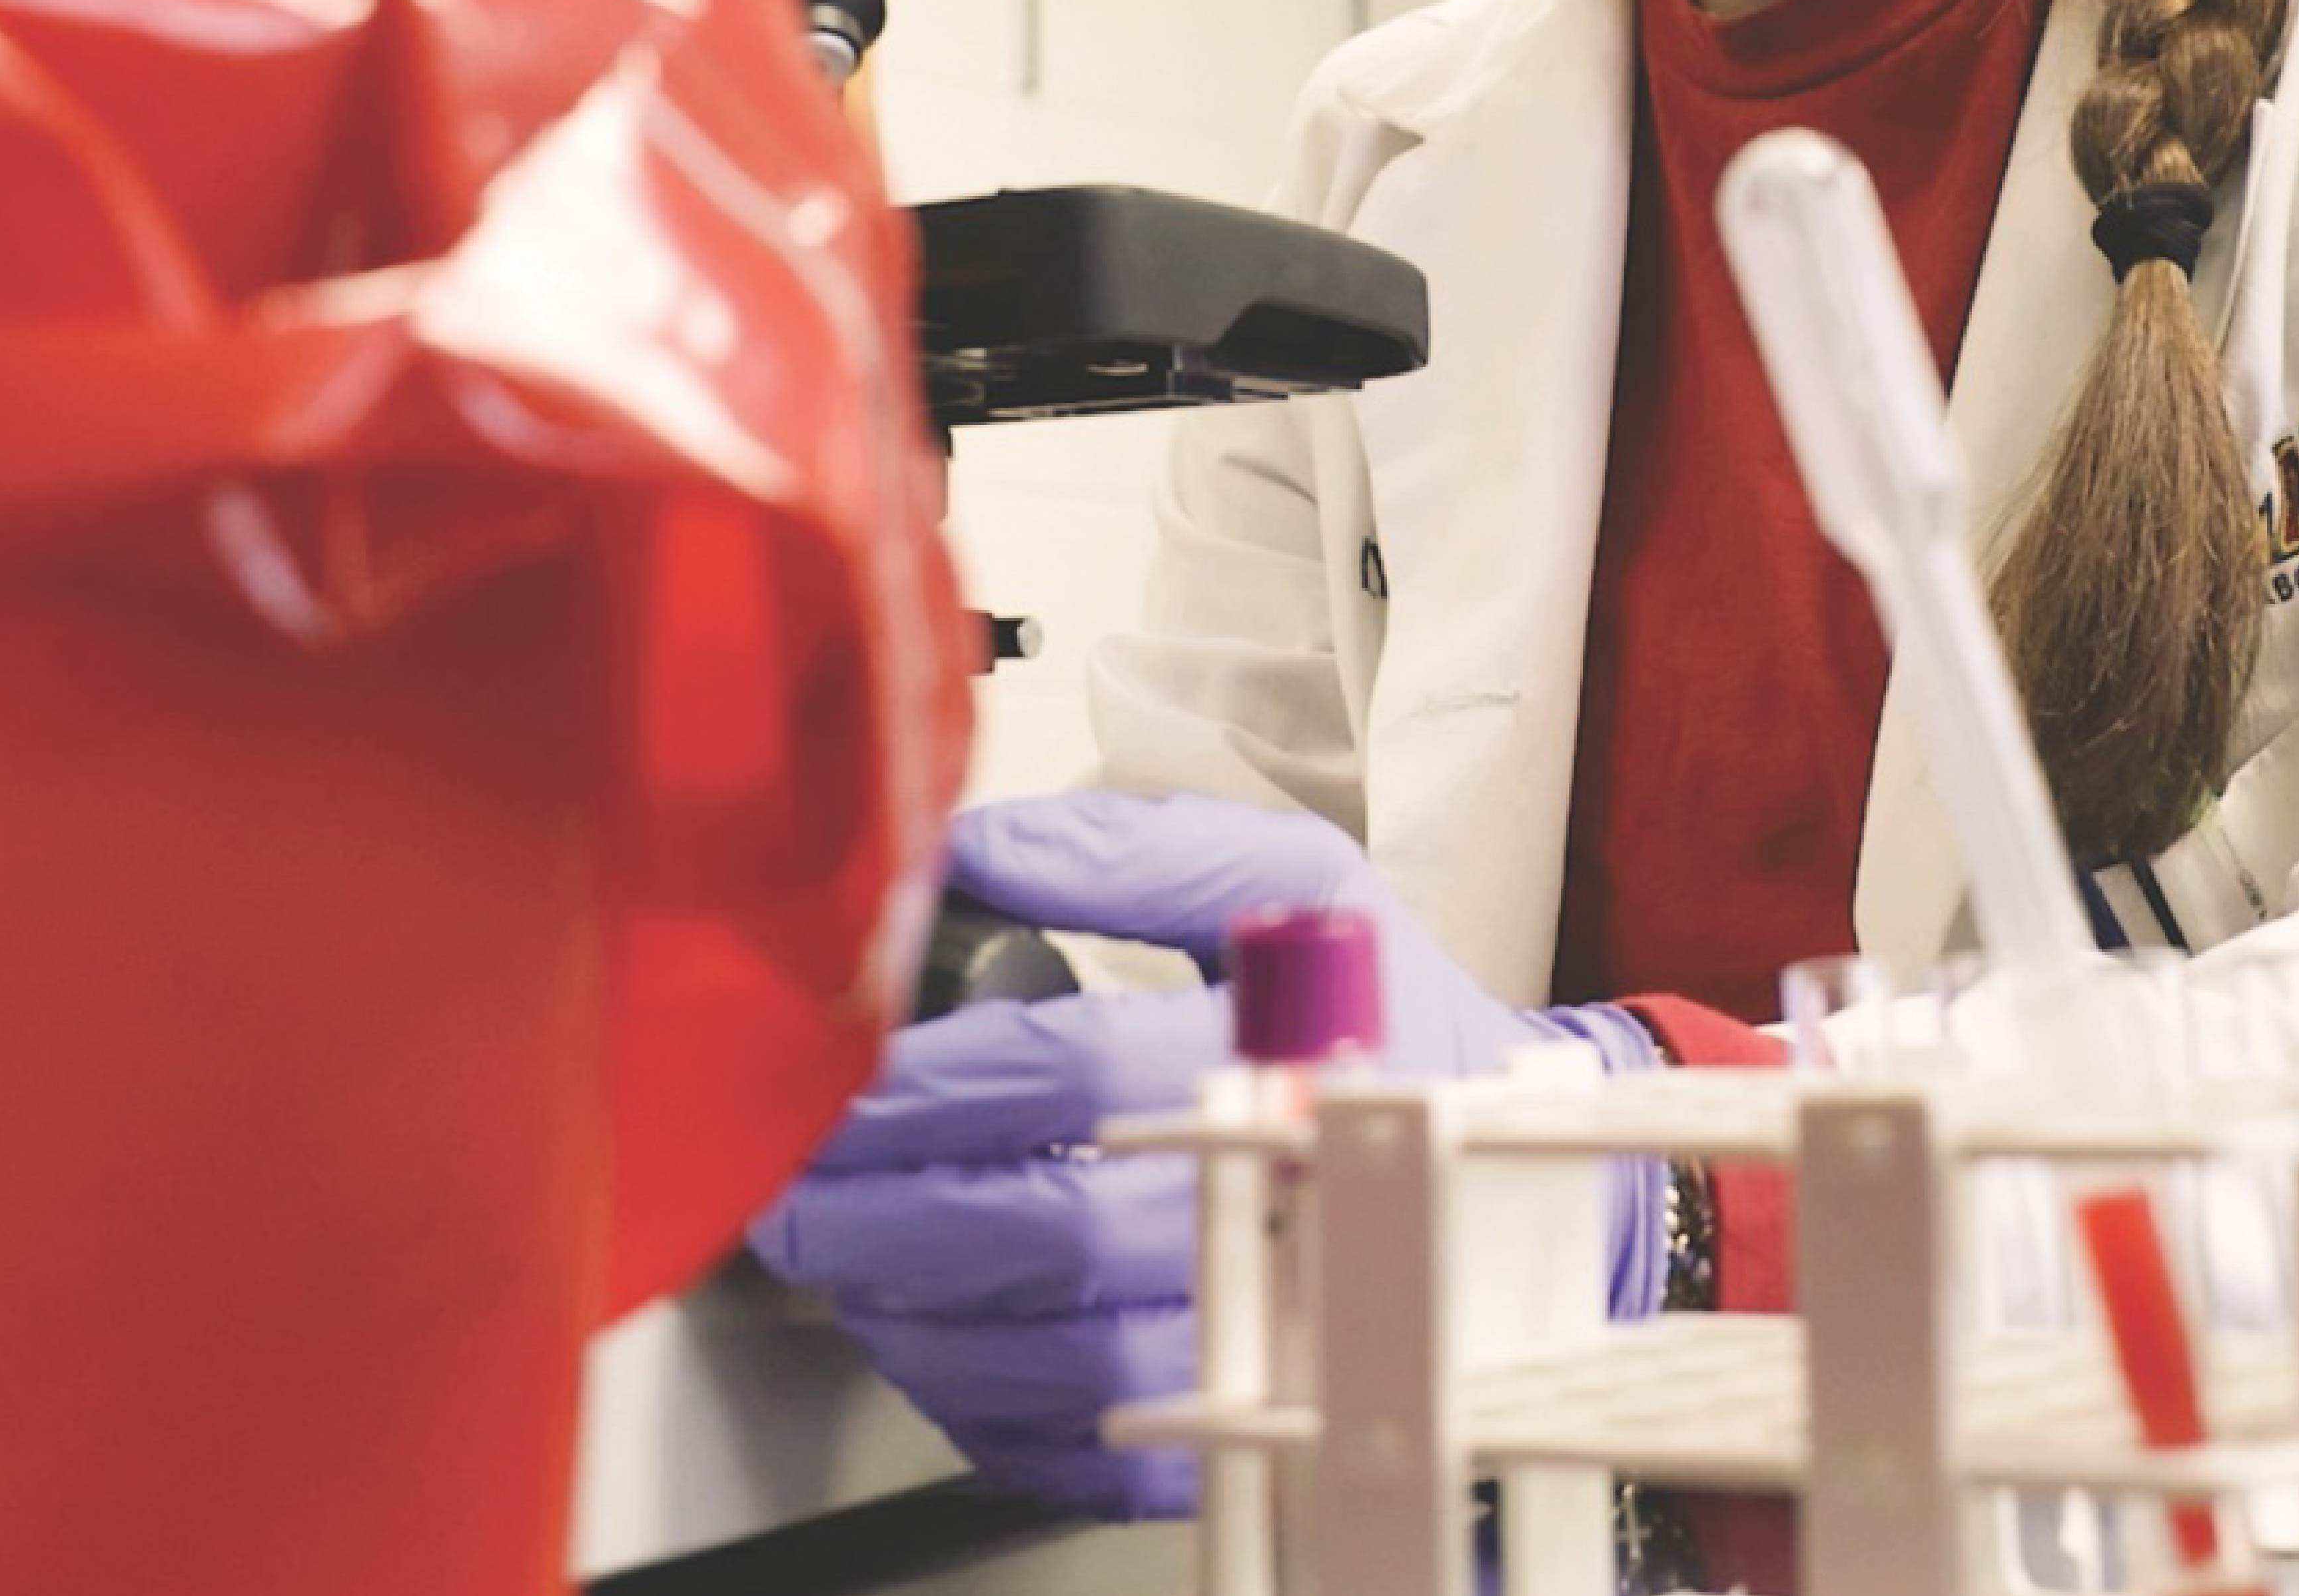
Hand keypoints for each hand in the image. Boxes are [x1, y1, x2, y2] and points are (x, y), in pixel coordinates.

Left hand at [749, 792, 1662, 1516]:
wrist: (1506, 1175)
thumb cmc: (1384, 1022)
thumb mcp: (1294, 886)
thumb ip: (1130, 852)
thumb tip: (966, 848)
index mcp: (1292, 1061)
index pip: (1077, 1074)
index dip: (934, 1078)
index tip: (839, 1070)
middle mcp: (1279, 1211)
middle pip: (1043, 1231)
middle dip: (882, 1210)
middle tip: (792, 1183)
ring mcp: (1266, 1340)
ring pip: (1047, 1362)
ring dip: (910, 1313)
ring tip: (844, 1258)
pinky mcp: (1239, 1430)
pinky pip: (1079, 1450)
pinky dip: (976, 1403)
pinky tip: (936, 1336)